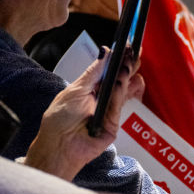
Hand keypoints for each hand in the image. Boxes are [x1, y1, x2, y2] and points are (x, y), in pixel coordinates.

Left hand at [26, 48, 143, 179]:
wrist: (59, 145)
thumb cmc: (59, 119)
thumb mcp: (76, 89)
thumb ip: (94, 72)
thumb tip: (105, 52)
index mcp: (89, 88)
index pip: (107, 70)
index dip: (117, 60)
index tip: (127, 47)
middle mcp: (101, 98)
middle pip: (119, 79)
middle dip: (126, 66)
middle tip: (134, 53)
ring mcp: (109, 110)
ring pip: (122, 90)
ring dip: (125, 76)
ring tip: (128, 65)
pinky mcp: (114, 123)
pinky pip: (119, 104)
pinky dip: (122, 91)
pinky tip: (123, 80)